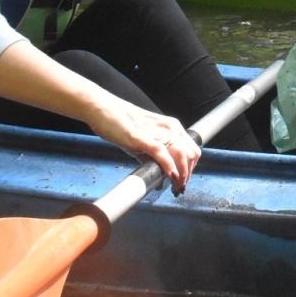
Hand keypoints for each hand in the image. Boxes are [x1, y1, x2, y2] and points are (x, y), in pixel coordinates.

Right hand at [86, 95, 201, 192]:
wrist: (103, 109)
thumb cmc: (121, 122)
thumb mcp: (143, 139)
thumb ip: (153, 156)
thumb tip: (159, 175)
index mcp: (172, 126)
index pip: (191, 150)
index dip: (190, 168)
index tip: (182, 180)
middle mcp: (170, 128)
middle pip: (191, 154)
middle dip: (187, 174)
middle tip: (178, 187)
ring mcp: (158, 132)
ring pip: (182, 155)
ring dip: (181, 174)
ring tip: (175, 186)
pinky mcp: (143, 138)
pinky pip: (162, 153)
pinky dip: (169, 167)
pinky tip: (170, 176)